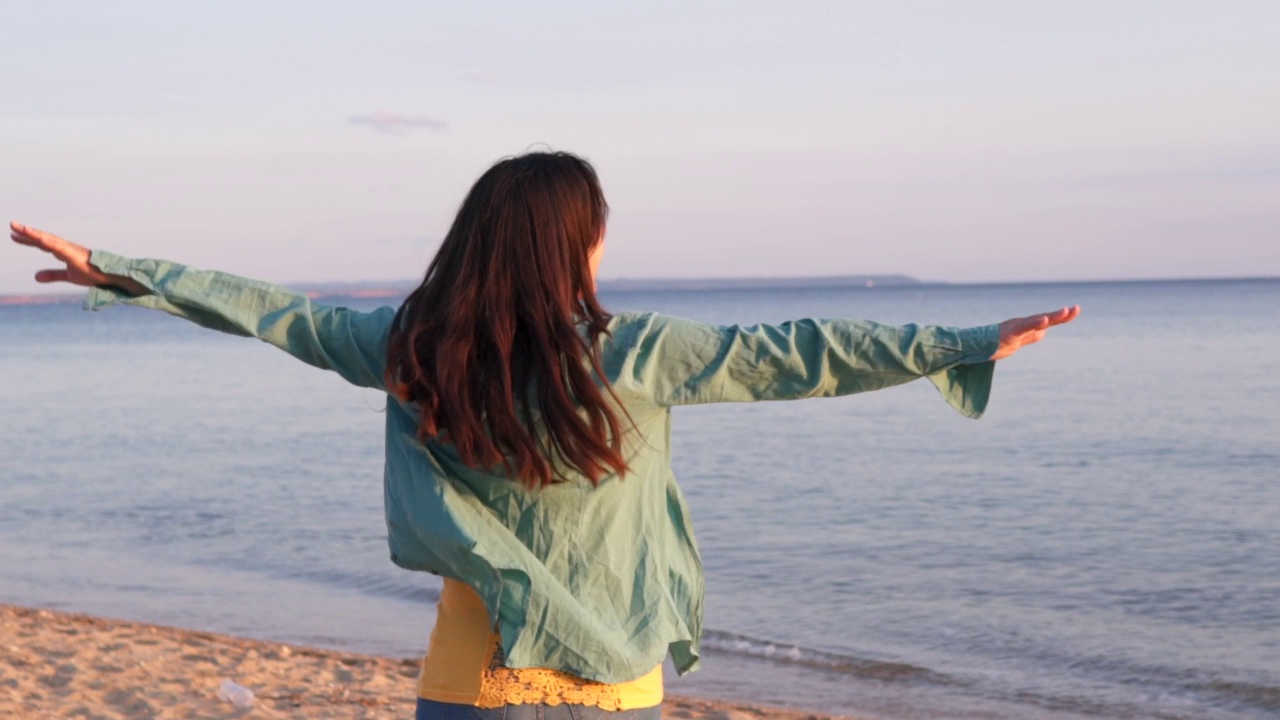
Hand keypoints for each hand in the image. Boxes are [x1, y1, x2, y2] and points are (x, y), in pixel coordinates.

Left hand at [10, 221, 148, 294]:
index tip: (13, 235)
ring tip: (19, 228)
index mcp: (63, 251)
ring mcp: (70, 249)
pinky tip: (38, 237)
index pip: (42, 243)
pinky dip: (49, 241)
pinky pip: (59, 247)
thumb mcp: (69, 276)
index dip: (28, 239)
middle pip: (43, 238)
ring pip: (49, 239)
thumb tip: (34, 277)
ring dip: (34, 233)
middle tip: (12, 224)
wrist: (112, 277)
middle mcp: (65, 247)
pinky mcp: (75, 254)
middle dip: (26, 232)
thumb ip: (52, 275)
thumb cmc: (93, 274)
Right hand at [992, 305, 1079, 360]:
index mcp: (1026, 326)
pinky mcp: (1010, 333)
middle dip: (1061, 315)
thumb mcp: (1018, 340)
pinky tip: (1044, 320)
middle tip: (1076, 308)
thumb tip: (1043, 333)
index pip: (1047, 321)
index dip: (1061, 316)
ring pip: (1037, 320)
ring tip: (1066, 311)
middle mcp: (1023, 324)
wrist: (975, 345)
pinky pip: (1024, 327)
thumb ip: (1030, 336)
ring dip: (1052, 316)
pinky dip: (1035, 323)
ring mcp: (1016, 328)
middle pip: (1045, 318)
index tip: (1074, 310)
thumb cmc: (995, 343)